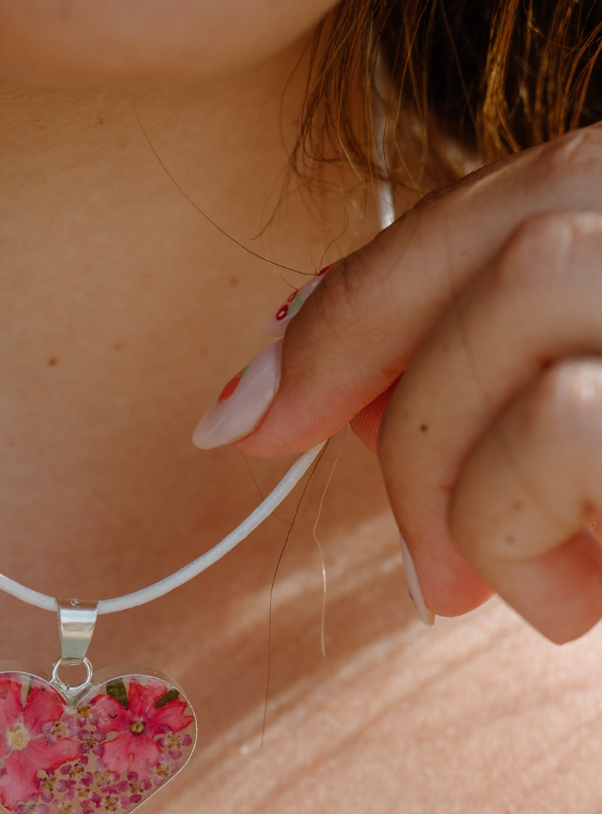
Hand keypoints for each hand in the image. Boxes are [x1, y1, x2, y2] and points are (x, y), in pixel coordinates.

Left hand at [198, 126, 601, 643]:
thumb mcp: (582, 460)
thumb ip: (475, 387)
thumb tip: (280, 381)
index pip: (500, 205)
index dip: (356, 302)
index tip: (245, 407)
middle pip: (508, 235)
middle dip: (389, 389)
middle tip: (405, 558)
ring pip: (524, 313)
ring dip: (458, 479)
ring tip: (490, 591)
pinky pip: (566, 424)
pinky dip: (518, 529)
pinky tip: (573, 608)